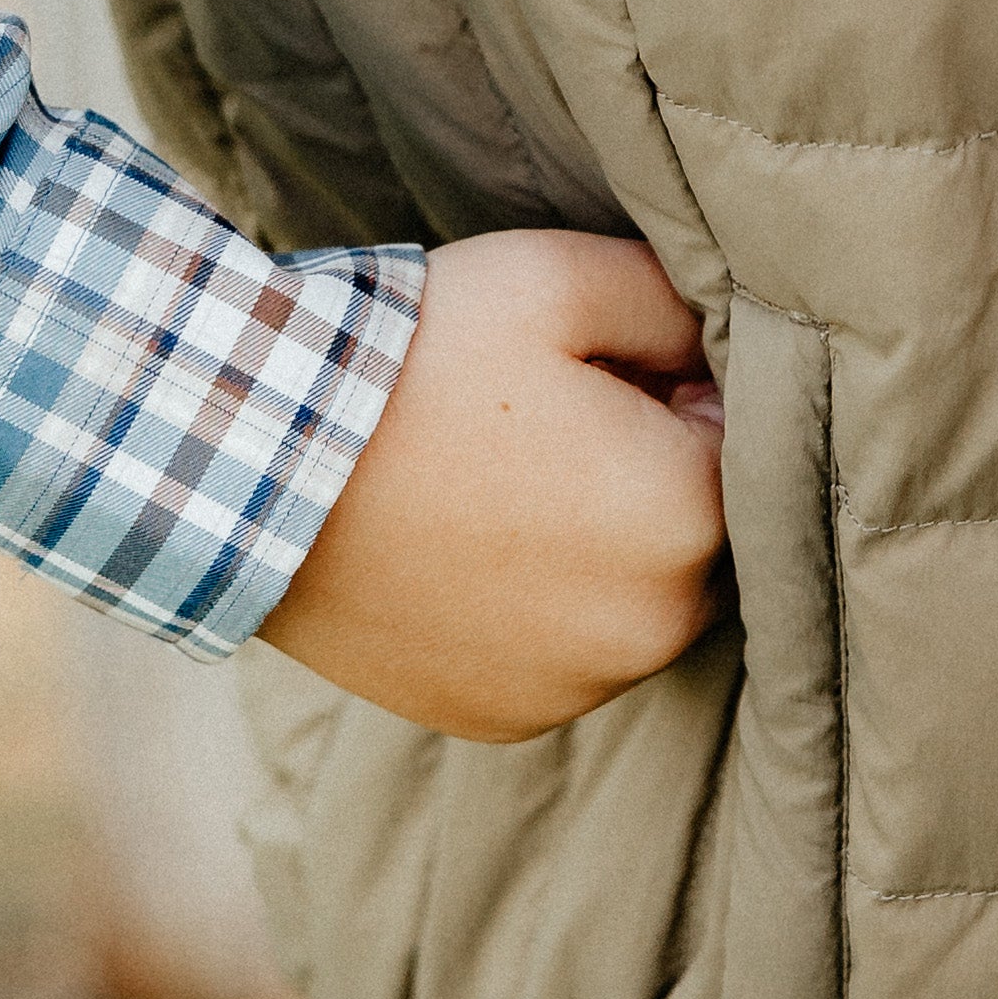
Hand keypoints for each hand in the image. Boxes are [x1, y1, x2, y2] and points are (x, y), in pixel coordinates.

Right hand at [258, 229, 727, 741]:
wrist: (259, 465)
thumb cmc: (418, 359)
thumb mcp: (563, 279)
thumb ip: (675, 305)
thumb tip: (719, 342)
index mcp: (689, 512)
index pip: (737, 437)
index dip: (675, 389)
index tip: (604, 368)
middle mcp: (653, 624)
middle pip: (694, 530)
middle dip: (649, 476)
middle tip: (545, 423)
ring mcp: (577, 686)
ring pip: (632, 600)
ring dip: (598, 553)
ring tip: (499, 485)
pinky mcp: (506, 719)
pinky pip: (561, 657)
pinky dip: (537, 614)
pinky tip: (469, 550)